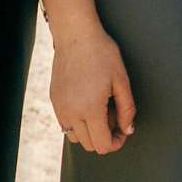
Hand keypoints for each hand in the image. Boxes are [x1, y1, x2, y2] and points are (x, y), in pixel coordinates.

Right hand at [49, 22, 135, 154]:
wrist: (76, 36)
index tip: (123, 131)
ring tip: (101, 109)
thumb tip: (127, 130)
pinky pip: (65, 123)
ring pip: (75, 137)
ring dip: (90, 131)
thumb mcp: (121, 81)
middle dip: (105, 136)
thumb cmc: (102, 54)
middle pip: (89, 145)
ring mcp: (60, 108)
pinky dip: (78, 122)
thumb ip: (127, 109)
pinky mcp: (54, 101)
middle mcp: (71, 113)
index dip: (116, 142)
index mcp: (90, 109)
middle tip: (115, 116)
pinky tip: (88, 102)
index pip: (102, 145)